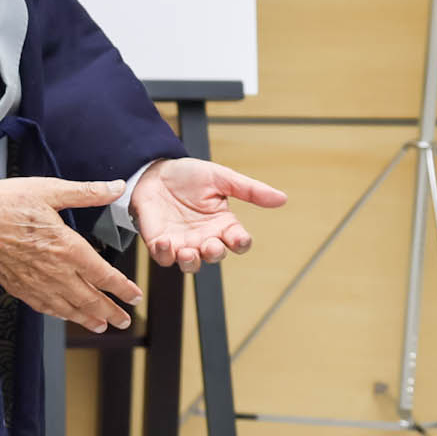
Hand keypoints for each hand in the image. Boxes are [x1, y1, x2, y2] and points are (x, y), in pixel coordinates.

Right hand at [0, 178, 143, 332]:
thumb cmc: (4, 202)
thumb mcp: (49, 190)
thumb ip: (86, 193)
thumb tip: (117, 187)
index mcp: (66, 247)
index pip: (102, 274)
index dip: (121, 288)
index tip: (135, 295)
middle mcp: (53, 271)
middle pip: (89, 298)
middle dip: (111, 311)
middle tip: (125, 321)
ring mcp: (34, 282)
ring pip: (68, 308)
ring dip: (88, 318)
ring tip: (102, 326)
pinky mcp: (16, 286)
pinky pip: (44, 306)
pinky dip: (60, 314)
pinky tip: (65, 315)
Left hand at [130, 158, 288, 273]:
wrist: (154, 171)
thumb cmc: (189, 175)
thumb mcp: (222, 177)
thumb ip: (250, 190)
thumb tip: (282, 198)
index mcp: (223, 224)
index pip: (238, 241)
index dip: (240, 242)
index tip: (238, 236)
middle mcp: (205, 237)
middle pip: (215, 256)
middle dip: (214, 253)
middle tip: (211, 244)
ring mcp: (183, 243)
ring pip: (191, 265)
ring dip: (191, 262)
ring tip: (188, 252)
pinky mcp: (160, 243)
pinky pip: (164, 258)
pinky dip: (164, 254)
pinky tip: (165, 242)